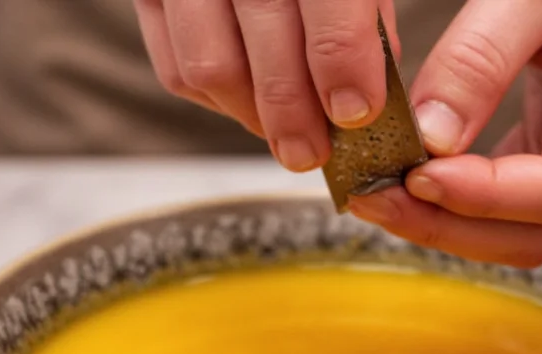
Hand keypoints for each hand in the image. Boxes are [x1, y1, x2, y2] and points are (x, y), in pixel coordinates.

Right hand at [133, 0, 398, 171]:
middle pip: (262, 50)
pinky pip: (177, 70)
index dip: (341, 68)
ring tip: (284, 131)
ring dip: (252, 116)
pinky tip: (249, 100)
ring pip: (210, 69)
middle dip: (293, 115)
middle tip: (312, 151)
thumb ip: (364, 19)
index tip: (356, 112)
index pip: (327, 9)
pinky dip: (218, 100)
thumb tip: (360, 96)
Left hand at [349, 0, 541, 267]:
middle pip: (541, 232)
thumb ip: (482, 57)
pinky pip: (530, 197)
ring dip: (455, 221)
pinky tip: (425, 177)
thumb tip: (429, 134)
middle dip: (450, 227)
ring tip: (388, 193)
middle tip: (375, 200)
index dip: (479, 198)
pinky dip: (472, 198)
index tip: (409, 178)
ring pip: (532, 227)